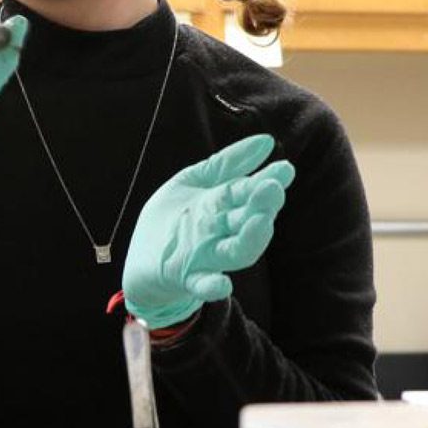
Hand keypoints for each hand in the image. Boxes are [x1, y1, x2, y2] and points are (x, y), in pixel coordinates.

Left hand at [122, 133, 294, 328]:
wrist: (142, 260)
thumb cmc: (174, 217)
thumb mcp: (195, 181)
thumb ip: (227, 163)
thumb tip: (267, 142)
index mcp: (222, 206)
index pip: (247, 191)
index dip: (266, 180)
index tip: (285, 170)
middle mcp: (219, 231)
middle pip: (246, 219)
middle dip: (262, 205)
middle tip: (273, 189)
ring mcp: (206, 255)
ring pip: (236, 251)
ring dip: (249, 239)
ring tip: (260, 222)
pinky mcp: (187, 277)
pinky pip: (203, 284)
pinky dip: (213, 286)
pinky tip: (223, 284)